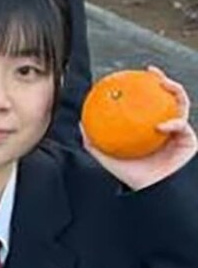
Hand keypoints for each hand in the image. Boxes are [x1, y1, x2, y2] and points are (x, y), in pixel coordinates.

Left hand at [82, 66, 197, 190]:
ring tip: (165, 84)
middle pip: (168, 97)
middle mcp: (166, 127)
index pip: (148, 102)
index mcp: (148, 127)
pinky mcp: (190, 142)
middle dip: (164, 80)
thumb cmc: (134, 178)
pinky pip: (183, 126)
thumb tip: (81, 124)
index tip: (133, 74)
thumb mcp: (108, 158)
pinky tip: (161, 125)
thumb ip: (94, 142)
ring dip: (176, 92)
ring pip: (181, 105)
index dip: (144, 86)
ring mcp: (179, 133)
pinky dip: (173, 123)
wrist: (154, 195)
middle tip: (152, 72)